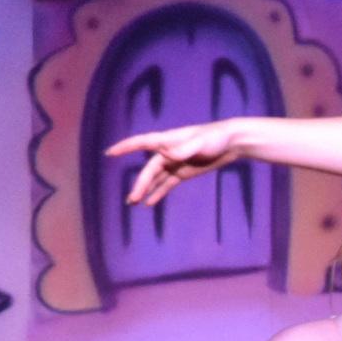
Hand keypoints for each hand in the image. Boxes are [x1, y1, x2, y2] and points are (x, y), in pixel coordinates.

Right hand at [109, 119, 244, 207]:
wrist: (232, 142)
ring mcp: (175, 163)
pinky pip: (167, 184)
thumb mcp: (200, 142)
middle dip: (140, 184)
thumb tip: (165, 155)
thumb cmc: (215, 138)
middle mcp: (167, 152)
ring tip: (134, 202)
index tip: (109, 153)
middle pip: (149, 170)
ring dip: (145, 190)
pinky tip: (150, 203)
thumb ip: (182, 149)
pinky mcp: (184, 172)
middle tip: (132, 199)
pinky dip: (158, 192)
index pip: (141, 143)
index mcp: (167, 141)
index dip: (125, 148)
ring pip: (156, 178)